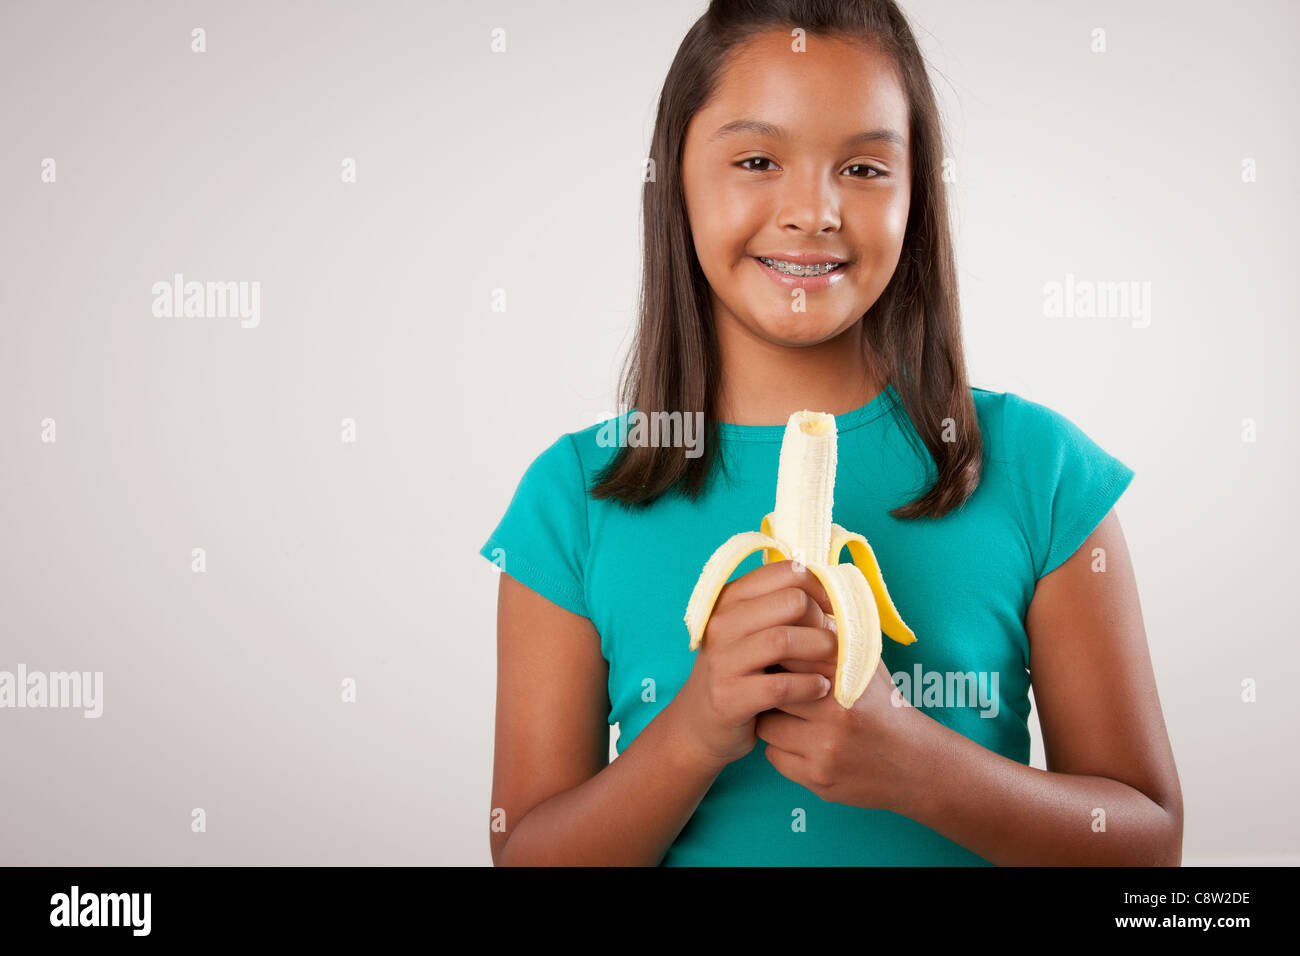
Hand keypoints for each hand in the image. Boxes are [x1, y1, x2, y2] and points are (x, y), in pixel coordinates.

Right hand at [672, 561, 839, 771]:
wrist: (699, 723)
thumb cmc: (741, 671)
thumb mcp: (753, 631)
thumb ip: (782, 607)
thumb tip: (837, 589)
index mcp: (731, 598)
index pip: (788, 571)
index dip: (821, 588)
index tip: (834, 610)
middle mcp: (722, 622)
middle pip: (792, 601)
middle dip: (822, 621)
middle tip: (832, 642)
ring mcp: (722, 660)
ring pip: (785, 639)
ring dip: (820, 652)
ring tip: (834, 665)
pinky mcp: (728, 697)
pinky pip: (781, 685)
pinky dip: (809, 686)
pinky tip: (820, 689)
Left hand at [755, 652, 928, 810]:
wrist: (916, 764)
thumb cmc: (883, 707)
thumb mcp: (866, 665)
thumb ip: (833, 638)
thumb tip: (798, 605)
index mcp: (847, 676)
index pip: (789, 653)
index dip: (778, 656)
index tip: (777, 659)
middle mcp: (836, 711)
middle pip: (772, 690)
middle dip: (770, 689)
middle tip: (776, 689)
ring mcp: (826, 748)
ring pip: (767, 726)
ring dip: (773, 721)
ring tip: (792, 718)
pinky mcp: (819, 778)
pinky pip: (774, 756)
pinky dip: (782, 749)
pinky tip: (802, 743)